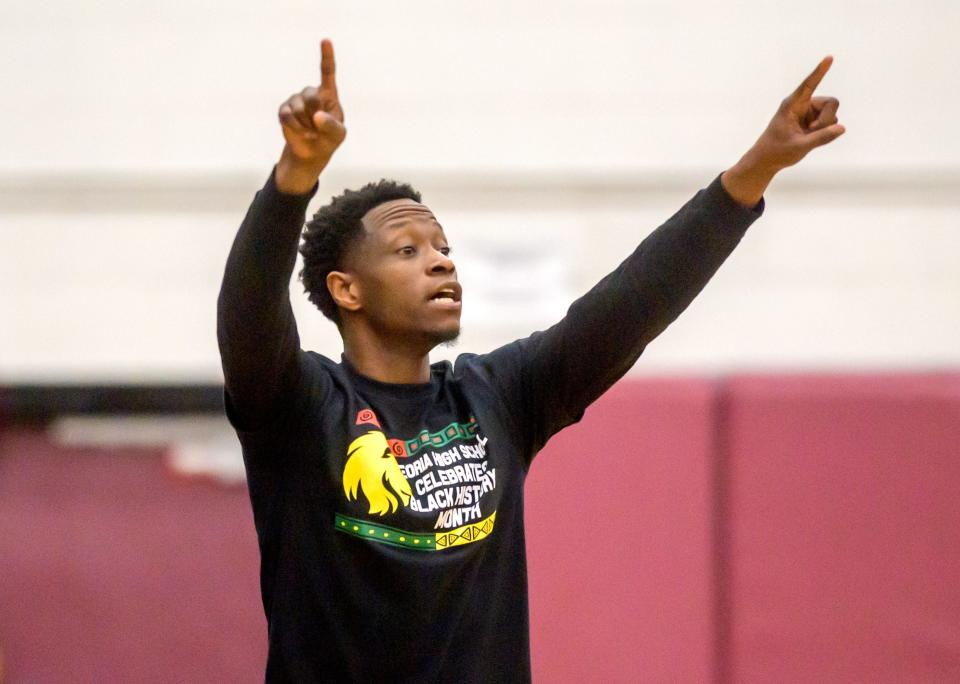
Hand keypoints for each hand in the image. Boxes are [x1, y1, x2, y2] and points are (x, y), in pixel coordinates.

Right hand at [276, 39, 346, 192]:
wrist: (311, 152)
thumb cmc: (329, 140)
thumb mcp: (338, 136)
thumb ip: (332, 126)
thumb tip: (317, 116)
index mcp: (329, 95)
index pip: (327, 71)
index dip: (326, 55)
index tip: (326, 40)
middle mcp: (312, 93)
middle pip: (311, 96)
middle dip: (315, 114)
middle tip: (318, 128)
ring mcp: (296, 100)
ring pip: (297, 107)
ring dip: (305, 125)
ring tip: (310, 132)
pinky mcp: (284, 110)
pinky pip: (286, 116)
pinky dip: (294, 128)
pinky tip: (300, 132)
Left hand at [722, 56, 844, 205]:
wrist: (767, 160)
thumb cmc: (777, 151)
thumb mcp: (799, 146)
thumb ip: (821, 137)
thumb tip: (842, 128)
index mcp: (792, 105)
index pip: (809, 84)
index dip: (819, 72)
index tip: (829, 57)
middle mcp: (803, 105)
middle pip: (831, 103)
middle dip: (827, 119)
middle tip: (813, 131)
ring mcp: (809, 113)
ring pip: (832, 114)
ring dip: (825, 128)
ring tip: (807, 137)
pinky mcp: (813, 121)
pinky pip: (830, 123)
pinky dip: (825, 132)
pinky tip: (810, 138)